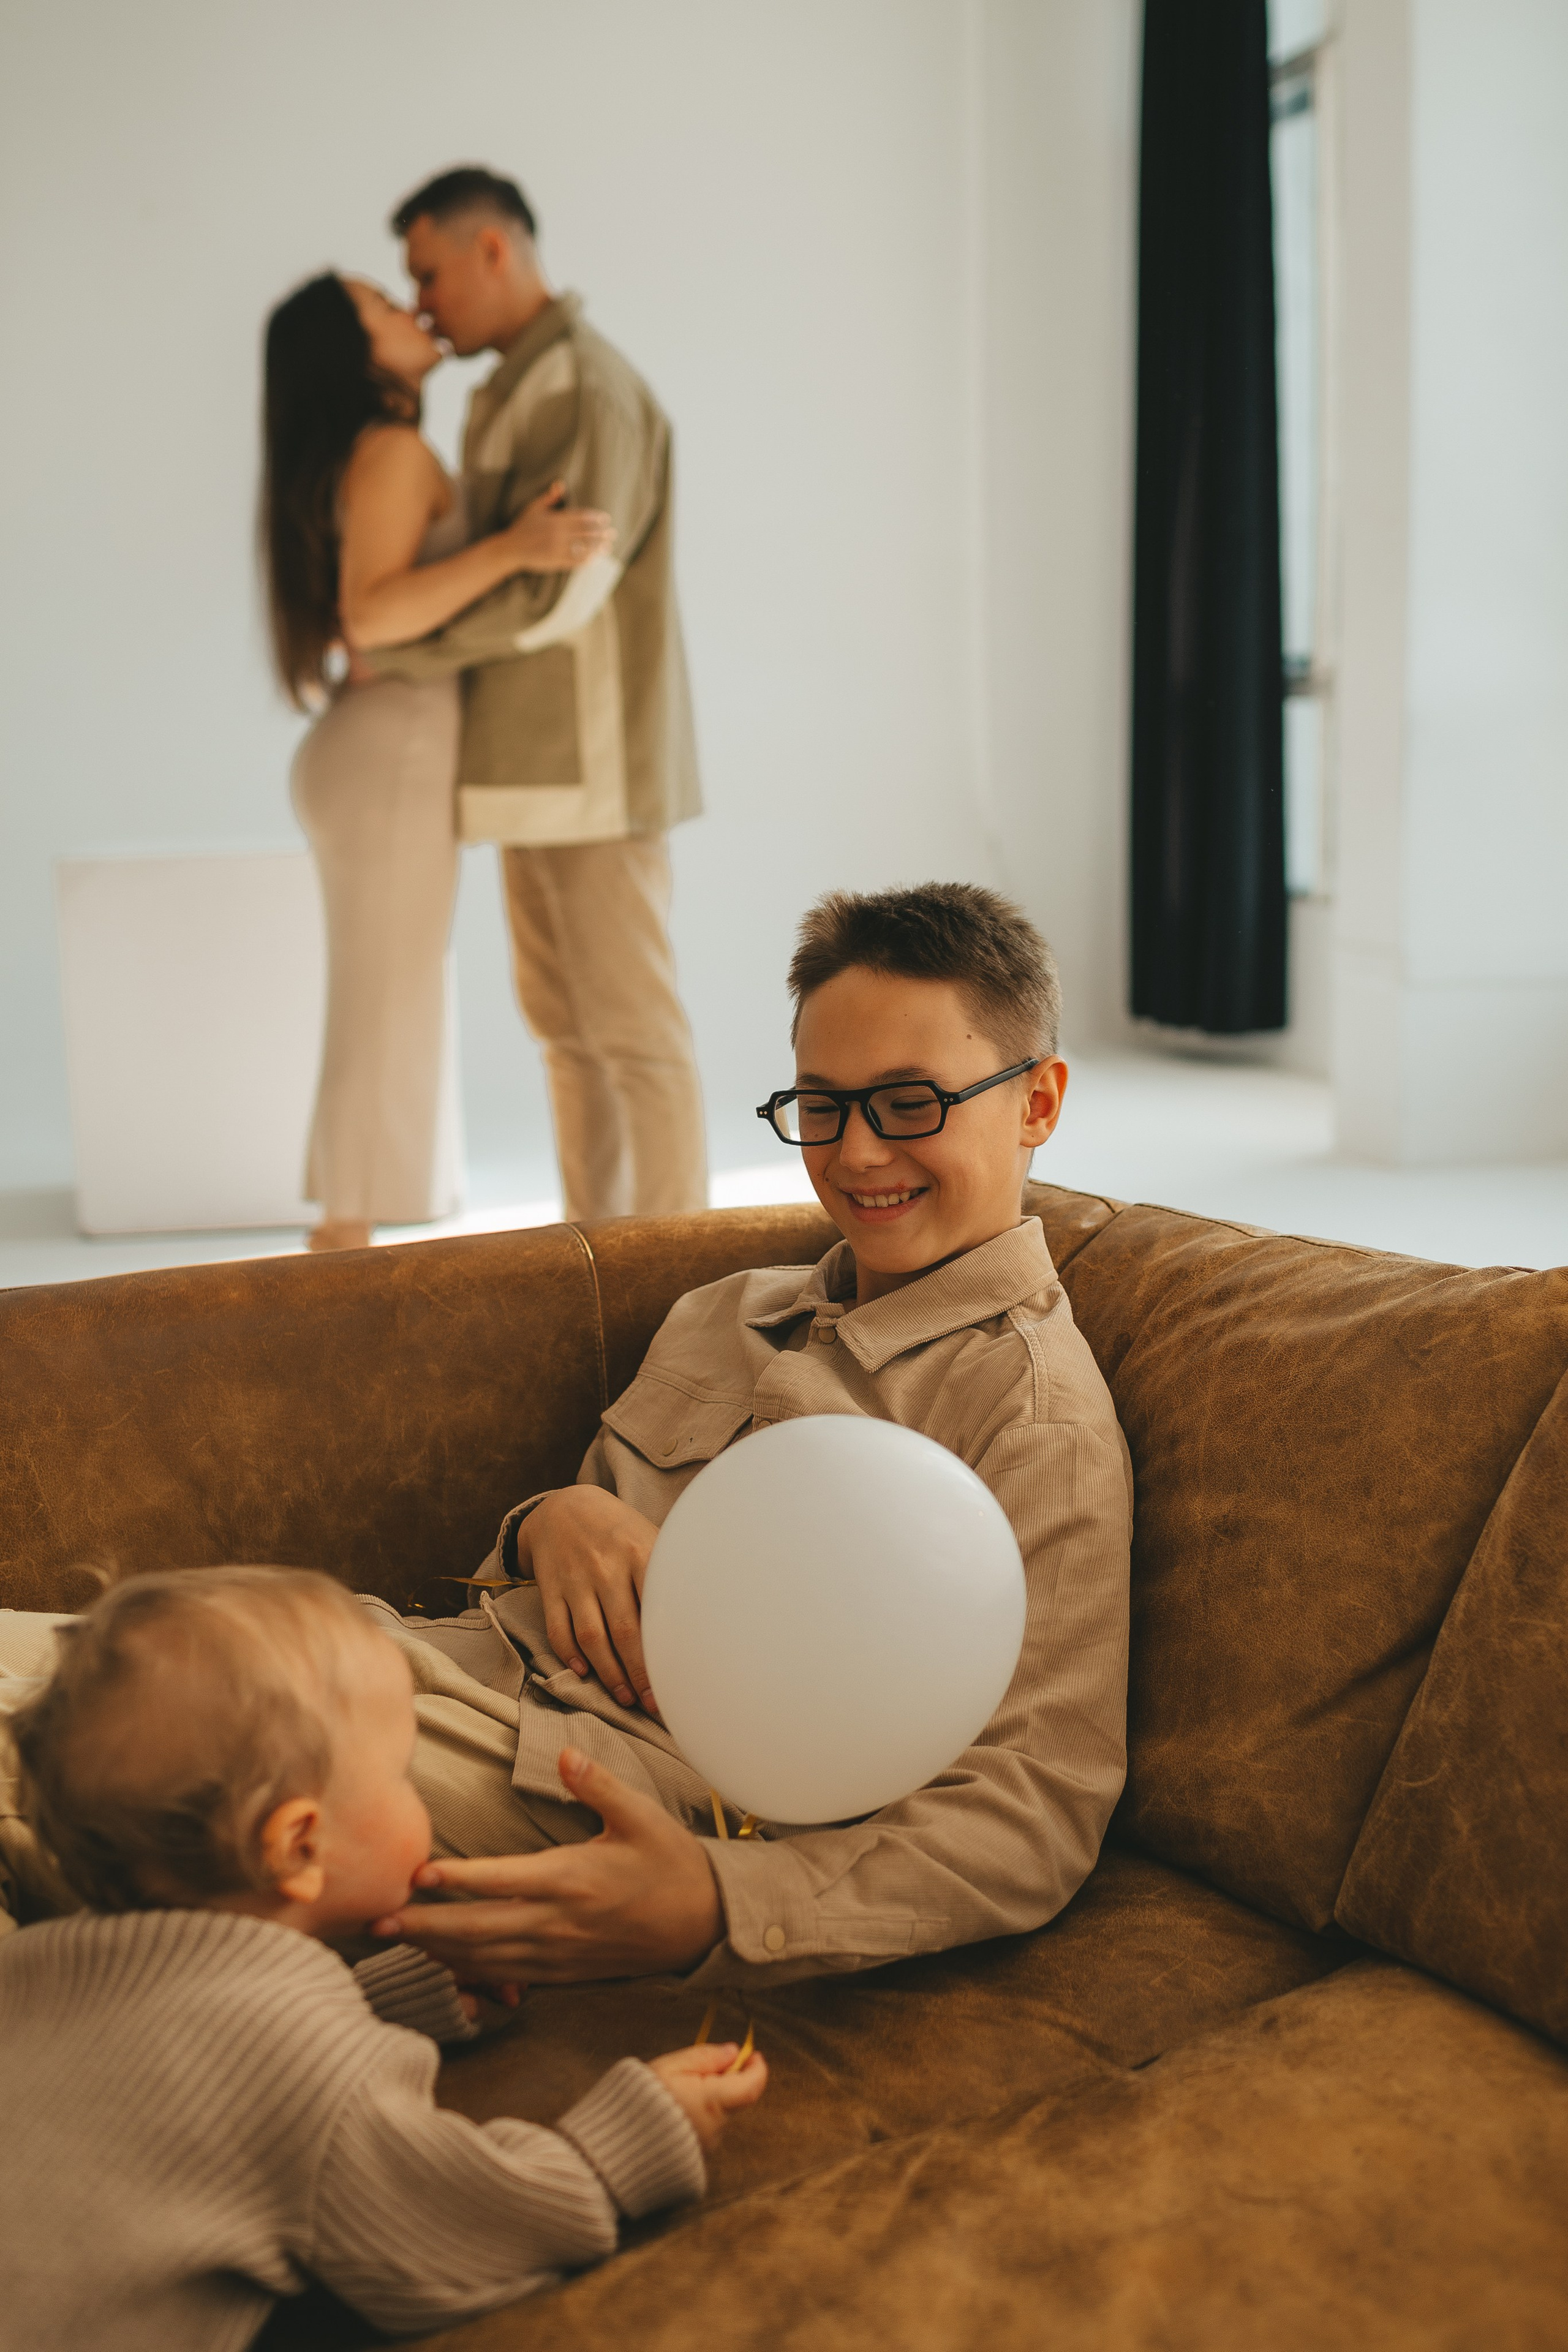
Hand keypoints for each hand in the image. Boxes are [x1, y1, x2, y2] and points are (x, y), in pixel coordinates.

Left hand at [371, 1748, 723, 1984]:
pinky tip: (443, 1968)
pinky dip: (470, 1975)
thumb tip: (563, 1753)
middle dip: (425, 1926)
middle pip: (479, 1928)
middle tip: (378, 1919)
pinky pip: (508, 1978)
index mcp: (573, 1879)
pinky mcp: (564, 1973)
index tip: (418, 1873)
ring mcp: (559, 1953)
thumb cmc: (671, 1864)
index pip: (503, 1880)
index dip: (459, 1879)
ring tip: (397, 1940)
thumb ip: (596, 1784)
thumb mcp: (641, 1815)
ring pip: (486, 1957)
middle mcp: (559, 1921)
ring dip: (438, 1950)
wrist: (703, 1924)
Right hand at [501, 480, 615, 572]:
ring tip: (608, 546)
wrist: (511, 549)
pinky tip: (596, 558)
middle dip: (601, 533)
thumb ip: (550, 497)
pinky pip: (575, 562)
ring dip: (598, 548)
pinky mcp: (555, 563)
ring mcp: (557, 550)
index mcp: (555, 520)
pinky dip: (587, 560)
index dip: (595, 518)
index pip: (581, 518)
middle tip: (613, 533)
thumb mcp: (534, 508)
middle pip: (585, 533)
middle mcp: (558, 535)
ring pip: (583, 548)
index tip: (606, 519)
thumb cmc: (523, 526)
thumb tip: (561, 484)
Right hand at [522, 1486, 659, 1713]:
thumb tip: (709, 1610)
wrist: (564, 1507)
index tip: (679, 1682)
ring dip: (608, 1673)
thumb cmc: (619, 1530)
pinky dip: (569, 1656)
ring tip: (624, 1698)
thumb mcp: (650, 1537)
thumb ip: (670, 1571)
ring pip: (591, 1637)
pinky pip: (558, 1629)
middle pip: (624, 1632)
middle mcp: (607, 1568)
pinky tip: (584, 1674)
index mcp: (640, 1554)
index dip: (666, 1652)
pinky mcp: (550, 1588)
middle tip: (653, 1704)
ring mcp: (576, 1579)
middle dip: (640, 1674)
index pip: (656, 1611)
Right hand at [649, 2043, 767, 2152]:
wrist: (620, 2144)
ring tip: (681, 2088)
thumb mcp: (671, 2067)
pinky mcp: (697, 2155)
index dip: (757, 2069)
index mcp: (711, 2101)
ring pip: (720, 2113)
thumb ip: (705, 2057)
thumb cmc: (641, 2101)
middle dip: (729, 2080)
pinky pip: (707, 2129)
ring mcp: (707, 2144)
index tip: (754, 2055)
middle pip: (735, 2099)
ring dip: (712, 2098)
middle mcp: (715, 2126)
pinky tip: (678, 2108)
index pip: (750, 2086)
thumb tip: (732, 2052)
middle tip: (709, 2066)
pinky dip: (701, 2114)